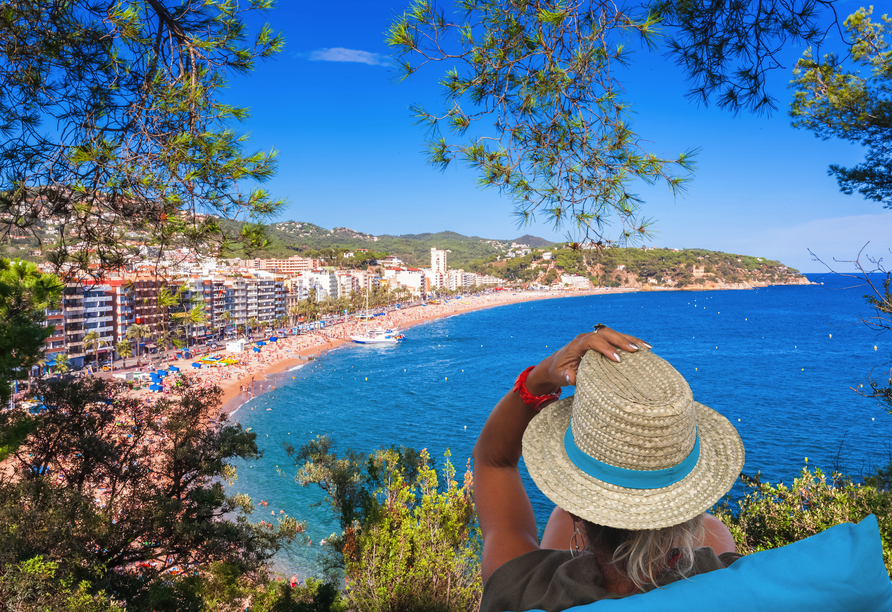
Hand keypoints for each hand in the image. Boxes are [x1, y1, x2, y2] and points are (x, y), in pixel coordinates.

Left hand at [525, 327, 650, 394]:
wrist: (556, 365)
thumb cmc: (558, 371)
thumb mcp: (559, 376)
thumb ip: (565, 376)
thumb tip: (572, 377)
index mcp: (577, 344)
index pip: (592, 341)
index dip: (605, 348)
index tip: (617, 359)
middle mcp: (586, 338)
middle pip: (606, 333)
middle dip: (621, 341)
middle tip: (636, 351)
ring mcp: (595, 338)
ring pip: (614, 334)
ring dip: (630, 340)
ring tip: (647, 348)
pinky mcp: (601, 343)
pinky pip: (617, 340)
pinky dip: (630, 342)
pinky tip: (644, 349)